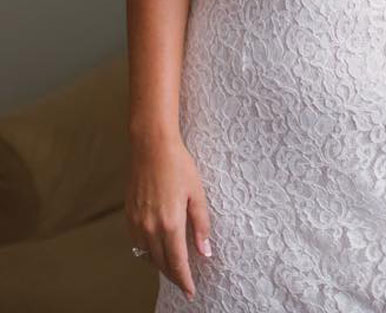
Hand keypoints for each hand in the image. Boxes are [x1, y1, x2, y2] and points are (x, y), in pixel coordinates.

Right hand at [125, 133, 212, 301]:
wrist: (151, 146)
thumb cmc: (178, 165)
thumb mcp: (197, 193)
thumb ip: (201, 224)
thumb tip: (205, 252)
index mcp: (170, 223)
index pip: (177, 263)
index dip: (184, 280)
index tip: (190, 292)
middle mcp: (150, 227)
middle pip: (161, 263)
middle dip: (174, 276)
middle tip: (184, 282)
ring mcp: (137, 222)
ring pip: (147, 256)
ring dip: (160, 265)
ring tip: (172, 267)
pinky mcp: (129, 215)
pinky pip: (137, 243)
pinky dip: (147, 251)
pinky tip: (156, 248)